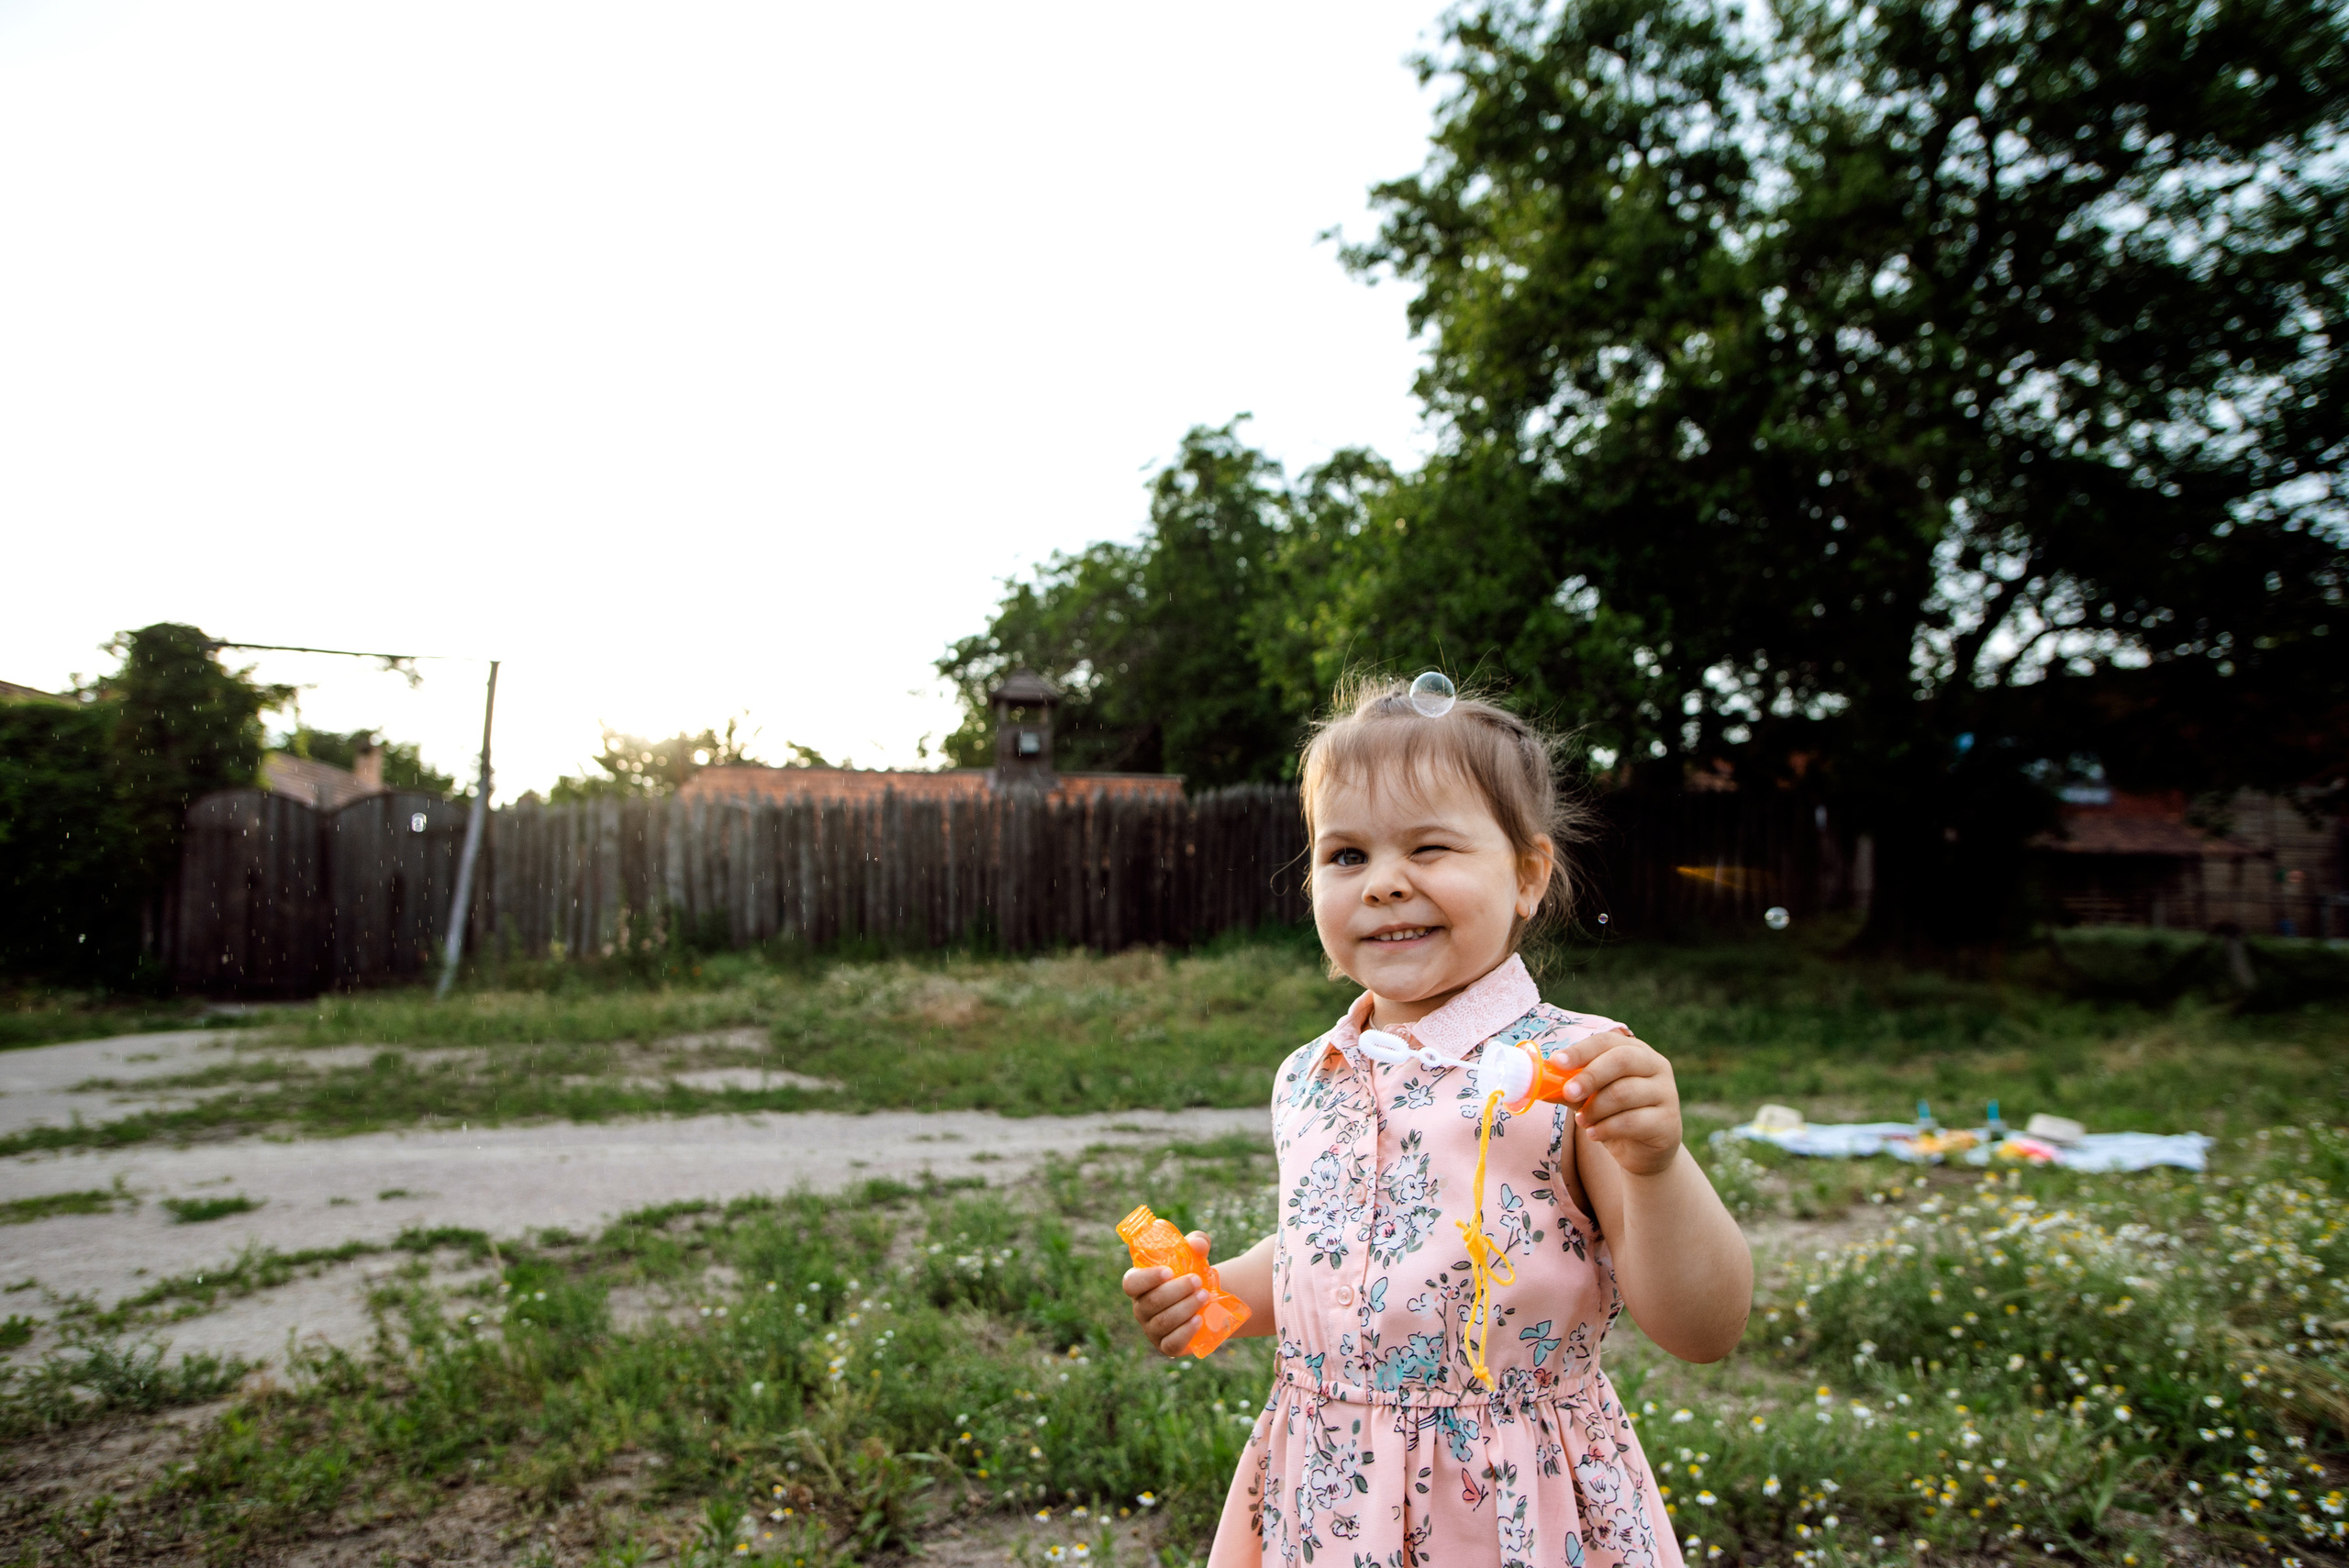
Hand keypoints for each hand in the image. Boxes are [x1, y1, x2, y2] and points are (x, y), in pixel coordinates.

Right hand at [1122, 1230, 1214, 1356]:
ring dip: (1185, 1308)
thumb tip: (1198, 1244)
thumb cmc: (1193, 1274)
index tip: (1169, 1271)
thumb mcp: (1195, 1255)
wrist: (1207, 1302)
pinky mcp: (1166, 1346)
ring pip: (1163, 1322)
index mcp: (1140, 1285)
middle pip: (1151, 1302)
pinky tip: (1199, 1320)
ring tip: (1205, 1296)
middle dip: (1176, 1291)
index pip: (1131, 1283)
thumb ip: (1197, 1242)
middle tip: (1197, 1281)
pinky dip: (1186, 1332)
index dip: (1147, 1279)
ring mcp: (1152, 1330)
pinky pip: (1171, 1344)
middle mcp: (1141, 1308)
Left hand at [1558, 1032, 1682, 1176]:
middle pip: (1621, 1060)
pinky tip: (1594, 1134)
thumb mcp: (1590, 1098)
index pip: (1607, 1041)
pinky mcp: (1668, 1122)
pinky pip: (1632, 1121)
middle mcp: (1656, 1066)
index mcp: (1636, 1051)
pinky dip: (1607, 1128)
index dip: (1580, 1051)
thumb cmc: (1614, 1115)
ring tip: (1582, 1121)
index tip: (1555, 1062)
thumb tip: (1538, 1082)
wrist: (1642, 1152)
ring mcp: (1666, 1094)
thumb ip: (1570, 1087)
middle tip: (1569, 1092)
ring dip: (1595, 1108)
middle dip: (1590, 1076)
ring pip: (1624, 1093)